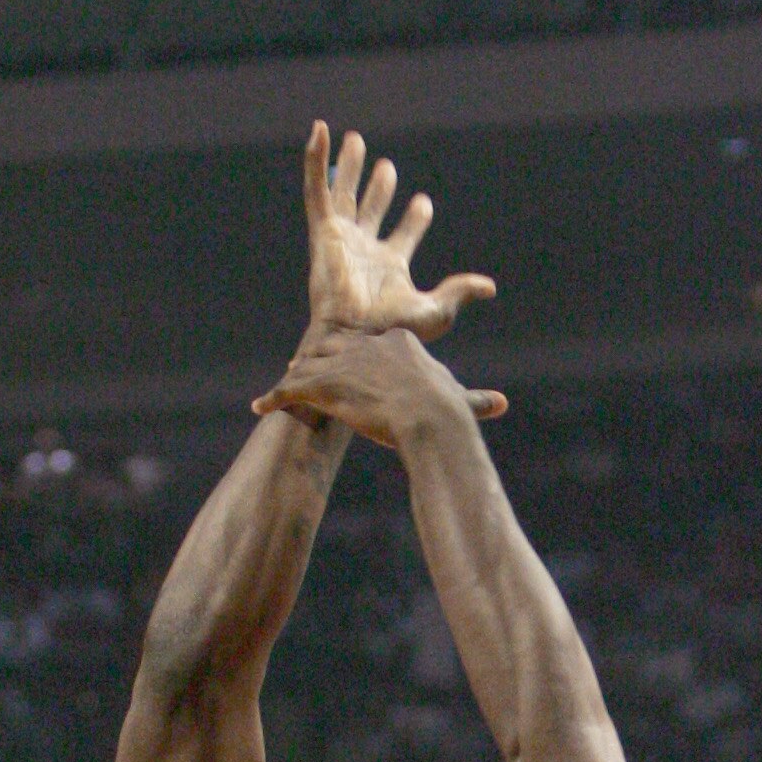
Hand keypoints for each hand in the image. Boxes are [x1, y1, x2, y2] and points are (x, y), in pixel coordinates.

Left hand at [255, 322, 506, 449]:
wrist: (430, 420)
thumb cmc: (448, 414)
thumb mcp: (462, 401)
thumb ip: (474, 400)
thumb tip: (501, 404)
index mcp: (397, 341)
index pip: (367, 343)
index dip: (353, 356)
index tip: (345, 364)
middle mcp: (367, 344)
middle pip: (333, 346)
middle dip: (317, 358)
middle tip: (299, 368)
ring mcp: (343, 362)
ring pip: (308, 367)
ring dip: (293, 379)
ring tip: (276, 392)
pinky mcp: (324, 384)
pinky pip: (290, 389)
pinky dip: (273, 398)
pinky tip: (260, 407)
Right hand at [303, 121, 496, 343]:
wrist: (356, 334)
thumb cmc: (394, 330)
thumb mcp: (435, 310)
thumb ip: (458, 292)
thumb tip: (489, 287)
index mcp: (389, 269)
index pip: (404, 236)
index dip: (415, 219)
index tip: (424, 203)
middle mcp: (363, 253)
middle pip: (370, 211)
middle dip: (378, 189)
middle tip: (386, 167)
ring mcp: (341, 240)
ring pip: (343, 196)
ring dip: (348, 168)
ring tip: (355, 140)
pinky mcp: (322, 232)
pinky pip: (316, 189)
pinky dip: (315, 160)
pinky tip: (319, 131)